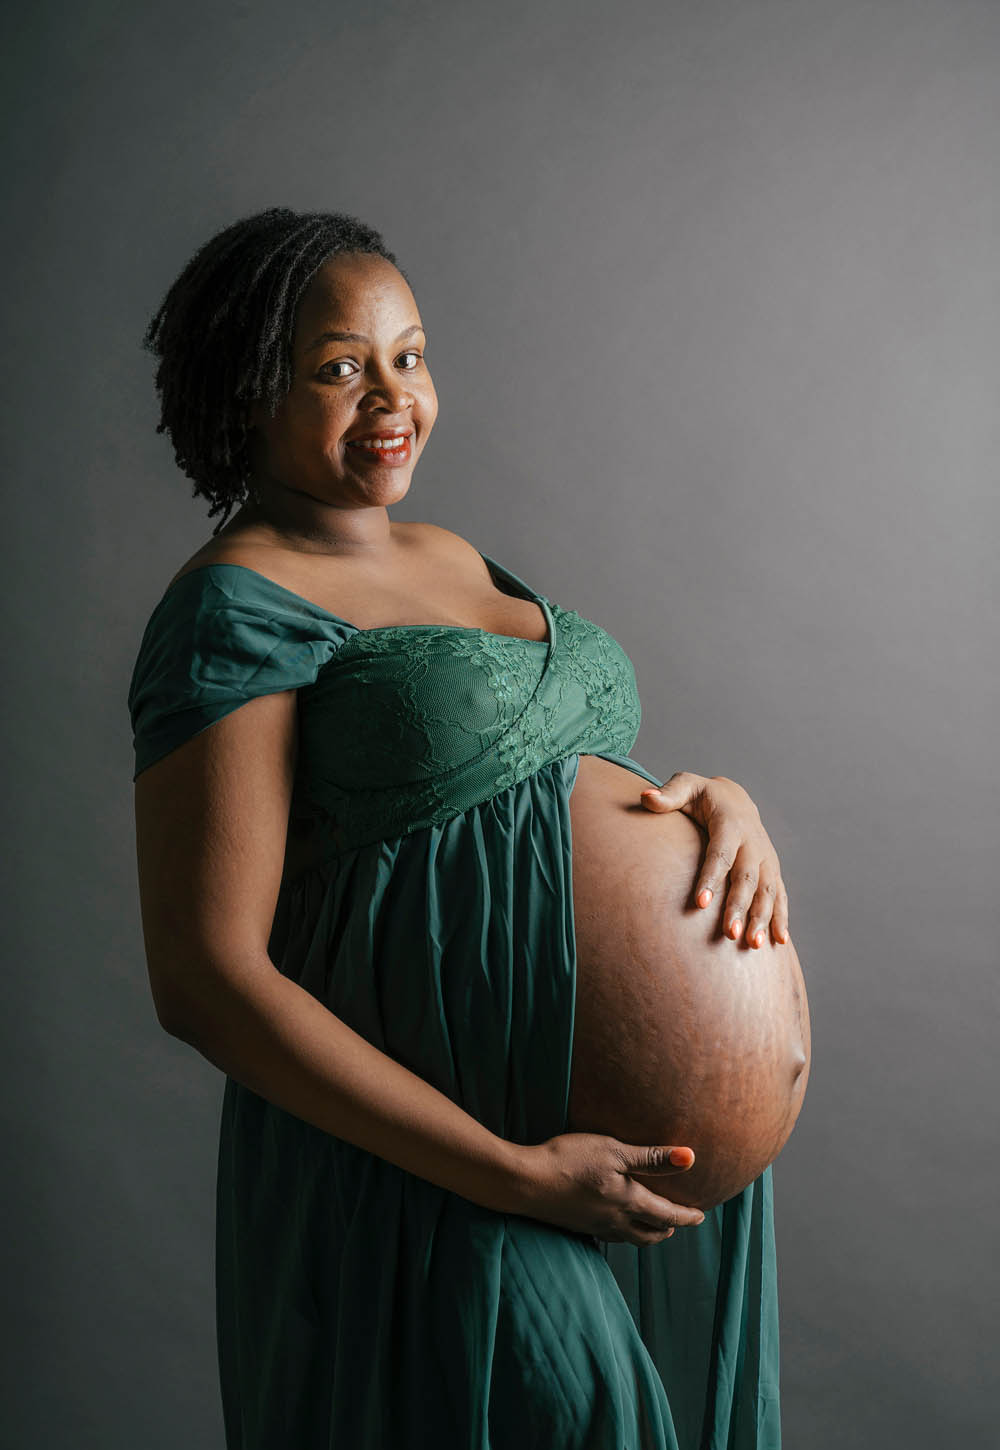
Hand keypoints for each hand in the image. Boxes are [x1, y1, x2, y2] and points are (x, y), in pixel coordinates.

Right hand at [513, 1134, 705, 1245]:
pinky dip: (623, 1232)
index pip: (667, 1215)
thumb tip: (691, 1158)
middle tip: (678, 1222)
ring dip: (647, 1233)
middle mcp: (615, 1221)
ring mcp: (594, 1225)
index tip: (701, 1217)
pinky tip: (614, 1222)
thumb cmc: (569, 1160)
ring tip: (652, 1225)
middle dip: (668, 1229)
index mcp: (629, 1203)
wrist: (525, 1182)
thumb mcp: (613, 1150)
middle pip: (650, 1235)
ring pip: (630, 1238)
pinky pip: (609, 1235)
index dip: (686, 1216)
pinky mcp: (576, 1223)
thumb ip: (651, 1157)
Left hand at [639, 773, 789, 947]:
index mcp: (731, 823)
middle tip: (729, 934)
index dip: (711, 878)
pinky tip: (779, 941)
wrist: (736, 798)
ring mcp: (766, 858)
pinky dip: (781, 917)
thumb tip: (645, 797)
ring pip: (767, 890)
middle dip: (739, 907)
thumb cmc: (703, 795)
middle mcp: (753, 842)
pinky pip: (780, 895)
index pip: (720, 854)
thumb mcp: (686, 786)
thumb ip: (668, 795)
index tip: (700, 904)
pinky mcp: (772, 870)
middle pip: (747, 878)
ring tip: (752, 945)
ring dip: (762, 918)